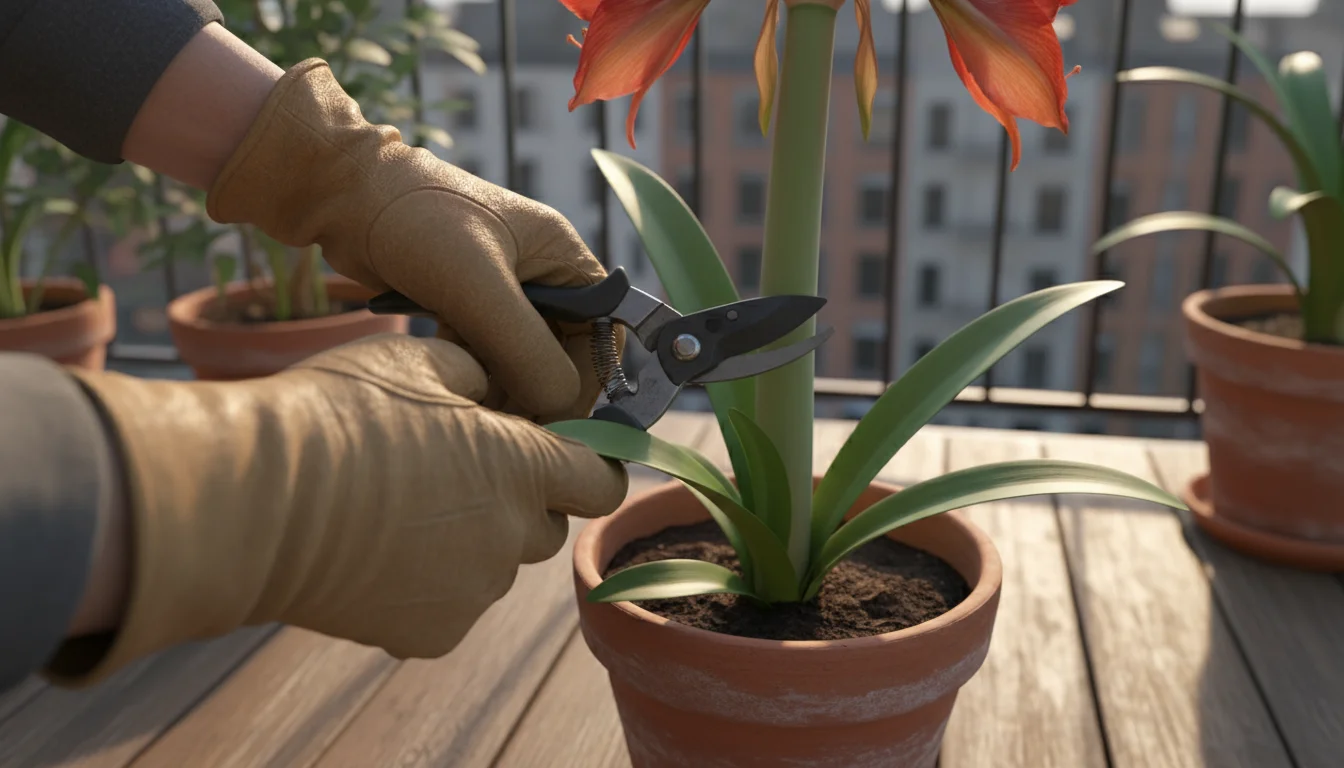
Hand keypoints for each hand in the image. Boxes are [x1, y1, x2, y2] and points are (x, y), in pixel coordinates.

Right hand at [51, 335, 627, 685]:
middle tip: (457, 474)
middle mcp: (512, 537)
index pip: (600, 480)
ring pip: (494, 566)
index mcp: (524, 467)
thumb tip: (493, 388)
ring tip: (401, 511)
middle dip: (518, 501)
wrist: (255, 502)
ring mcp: (473, 592)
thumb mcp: (419, 356)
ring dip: (471, 542)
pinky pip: (449, 606)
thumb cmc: (337, 414)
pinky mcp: (430, 634)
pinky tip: (376, 553)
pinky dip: (427, 585)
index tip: (560, 454)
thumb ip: (481, 370)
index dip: (587, 465)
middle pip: (544, 526)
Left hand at [204, 59, 617, 422]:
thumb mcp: (476, 285)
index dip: (587, 380)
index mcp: (562, 255)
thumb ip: (524, 347)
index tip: (559, 420)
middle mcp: (542, 273)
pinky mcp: (466, 305)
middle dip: (538, 390)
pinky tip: (451, 388)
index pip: (601, 332)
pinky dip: (475, 376)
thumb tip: (562, 403)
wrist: (343, 195)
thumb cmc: (415, 221)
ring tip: (474, 410)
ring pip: (520, 359)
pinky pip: (486, 355)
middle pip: (561, 352)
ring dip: (502, 388)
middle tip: (508, 428)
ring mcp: (503, 291)